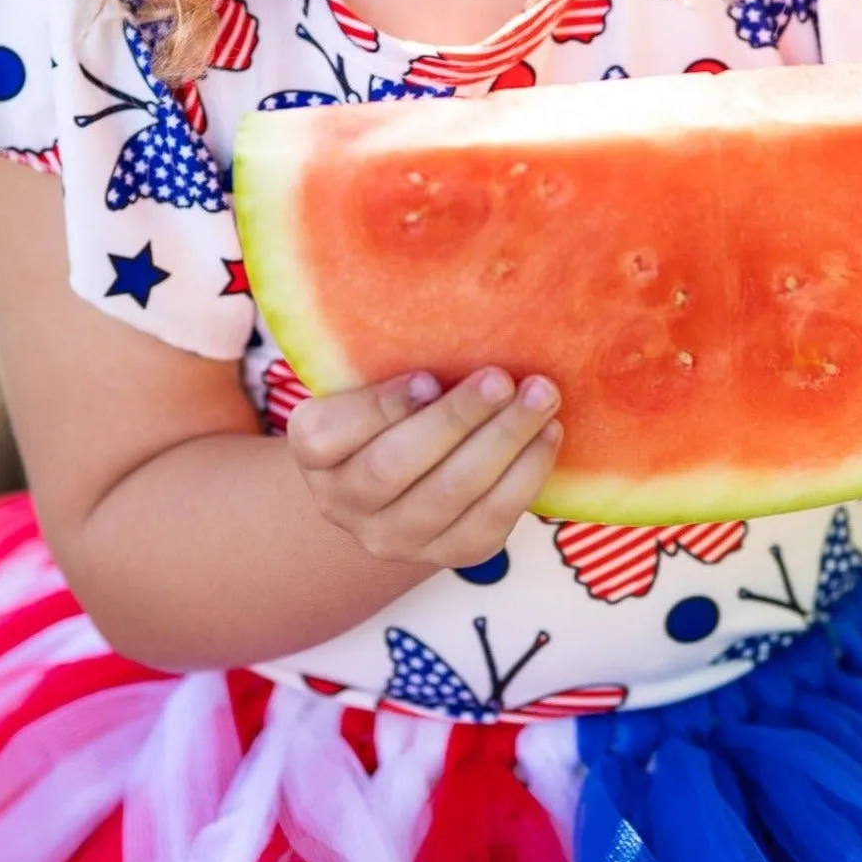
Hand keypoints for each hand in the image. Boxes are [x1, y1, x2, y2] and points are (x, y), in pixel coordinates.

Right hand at [288, 366, 562, 569]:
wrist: (403, 481)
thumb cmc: (393, 407)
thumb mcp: (372, 380)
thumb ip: (392, 360)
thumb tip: (458, 308)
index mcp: (313, 450)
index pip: (328, 435)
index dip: (381, 407)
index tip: (428, 376)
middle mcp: (341, 501)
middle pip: (394, 466)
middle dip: (455, 419)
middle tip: (501, 379)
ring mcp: (392, 537)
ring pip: (449, 495)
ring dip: (503, 442)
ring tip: (540, 399)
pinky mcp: (447, 554)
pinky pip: (489, 522)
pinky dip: (525, 476)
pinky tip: (547, 436)